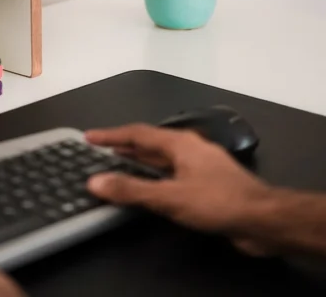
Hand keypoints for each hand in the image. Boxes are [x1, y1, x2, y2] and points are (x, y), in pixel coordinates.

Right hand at [85, 124, 273, 252]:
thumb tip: (95, 182)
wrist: (264, 220)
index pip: (137, 133)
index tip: (89, 137)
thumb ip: (131, 190)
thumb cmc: (217, 201)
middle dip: (124, 147)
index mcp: (179, 143)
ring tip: (117, 166)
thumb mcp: (169, 197)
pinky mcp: (207, 182)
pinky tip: (150, 188)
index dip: (111, 135)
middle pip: (149, 143)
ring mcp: (200, 164)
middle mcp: (188, 148)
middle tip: (100, 152)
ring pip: (162, 159)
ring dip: (139, 162)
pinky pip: (172, 173)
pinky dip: (155, 176)